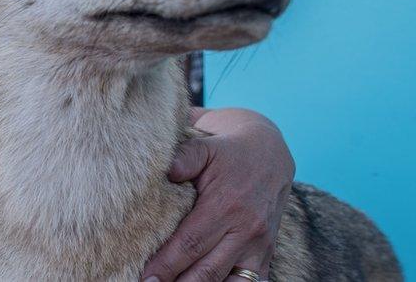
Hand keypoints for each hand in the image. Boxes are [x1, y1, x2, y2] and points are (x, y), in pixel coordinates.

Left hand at [141, 109, 293, 281]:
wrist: (269, 155)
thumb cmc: (228, 154)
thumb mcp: (205, 148)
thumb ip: (184, 158)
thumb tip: (164, 170)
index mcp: (226, 205)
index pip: (191, 243)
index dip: (167, 263)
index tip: (147, 277)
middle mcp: (246, 230)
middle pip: (208, 270)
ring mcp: (259, 247)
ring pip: (229, 281)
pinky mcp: (266, 256)